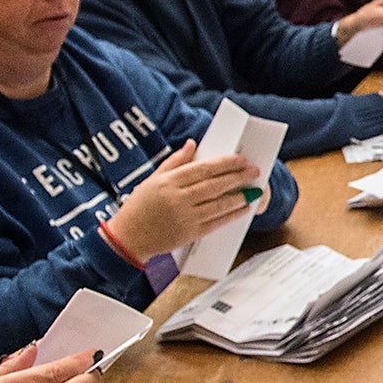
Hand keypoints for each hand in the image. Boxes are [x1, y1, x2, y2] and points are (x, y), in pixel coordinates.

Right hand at [105, 141, 262, 259]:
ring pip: (218, 204)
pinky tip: (243, 208)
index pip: (203, 169)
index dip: (225, 164)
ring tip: (254, 190)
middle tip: (254, 171)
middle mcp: (177, 198)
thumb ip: (174, 162)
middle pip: (214, 185)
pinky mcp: (190, 233)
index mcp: (168, 182)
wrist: (127, 238)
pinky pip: (216, 222)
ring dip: (239, 197)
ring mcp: (184, 217)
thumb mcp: (152, 179)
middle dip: (238, 177)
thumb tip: (192, 144)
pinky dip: (232, 215)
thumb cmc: (139, 206)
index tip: (241, 159)